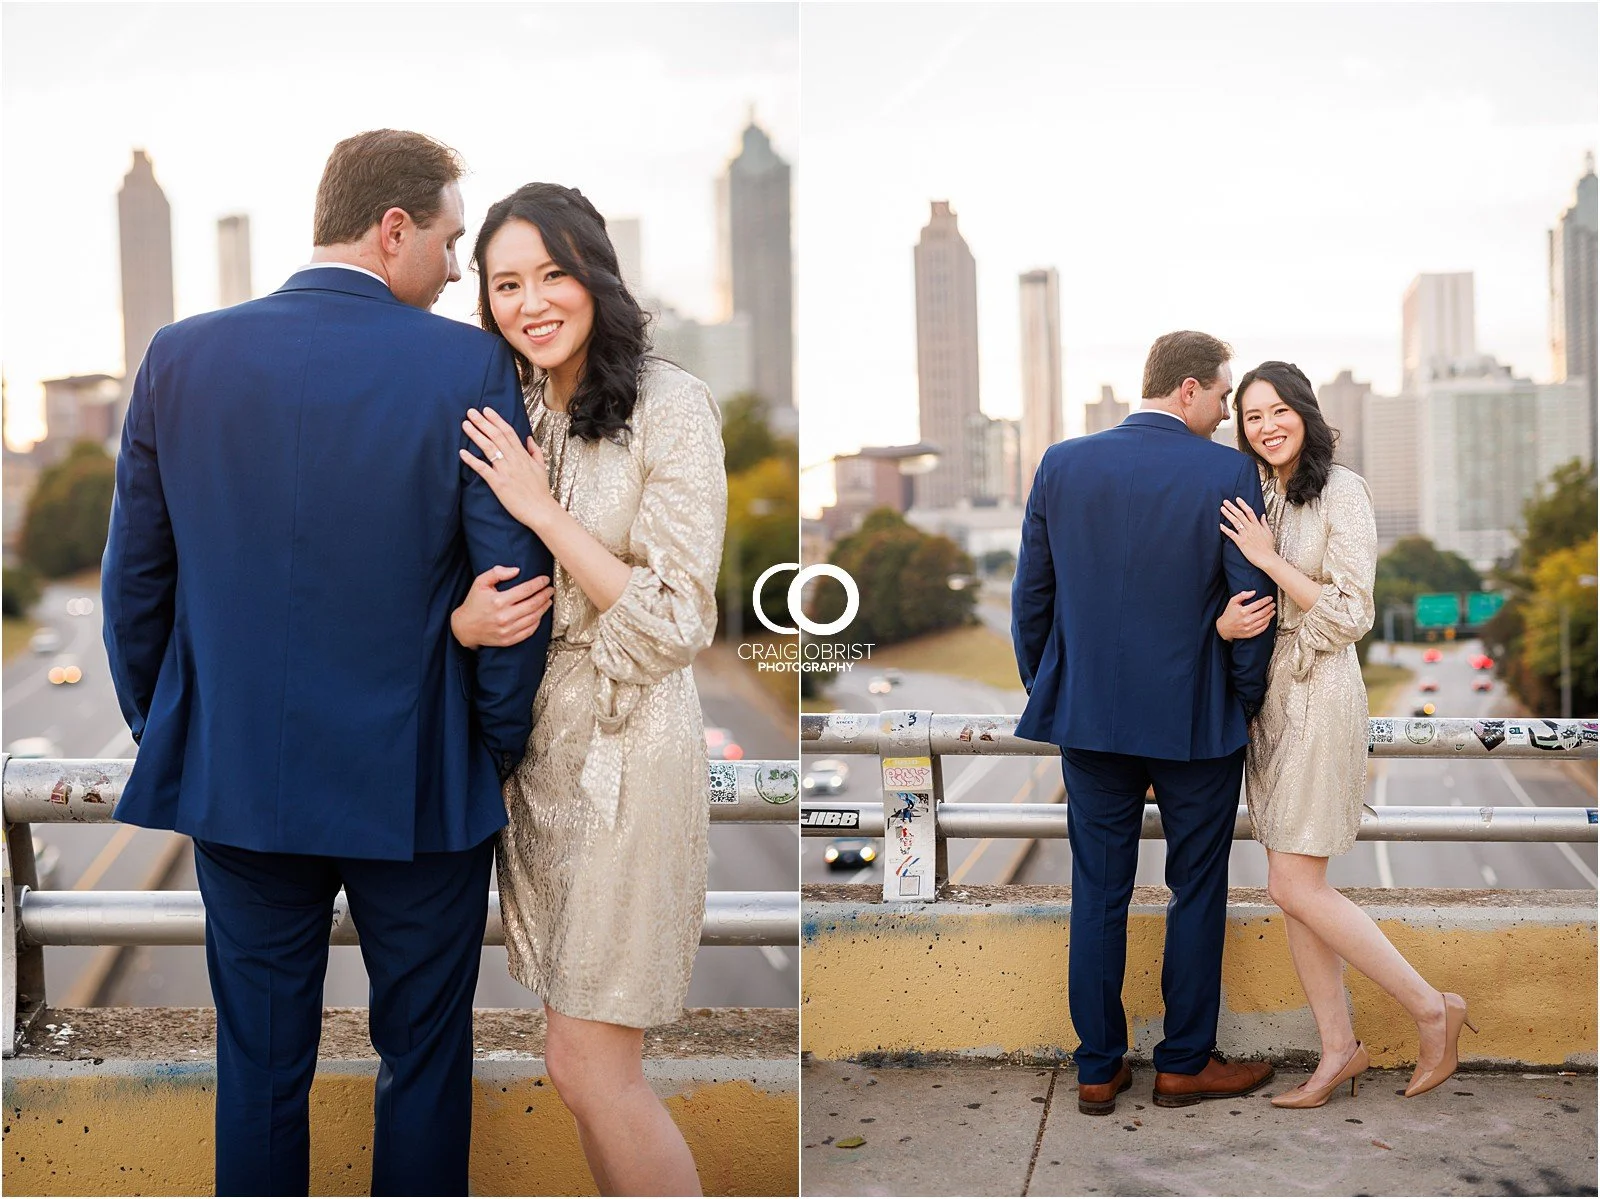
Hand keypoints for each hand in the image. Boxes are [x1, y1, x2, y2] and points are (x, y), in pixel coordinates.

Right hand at [451, 564, 552, 649]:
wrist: (465, 627)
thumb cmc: (474, 603)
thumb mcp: (480, 583)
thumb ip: (497, 573)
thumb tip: (516, 570)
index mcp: (498, 601)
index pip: (526, 590)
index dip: (538, 584)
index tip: (545, 579)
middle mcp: (504, 616)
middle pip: (533, 604)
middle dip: (545, 595)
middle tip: (550, 590)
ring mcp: (507, 630)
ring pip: (533, 618)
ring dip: (544, 608)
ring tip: (548, 600)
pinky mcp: (509, 640)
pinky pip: (529, 631)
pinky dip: (537, 622)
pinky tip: (540, 615)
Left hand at [460, 407, 556, 530]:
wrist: (541, 510)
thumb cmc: (540, 491)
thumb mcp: (541, 467)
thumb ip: (534, 451)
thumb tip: (528, 438)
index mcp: (523, 455)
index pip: (508, 432)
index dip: (496, 420)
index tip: (486, 410)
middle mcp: (514, 460)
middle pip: (496, 436)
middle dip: (483, 422)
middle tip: (471, 412)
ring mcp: (506, 471)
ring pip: (489, 448)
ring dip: (476, 435)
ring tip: (465, 425)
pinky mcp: (498, 483)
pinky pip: (483, 469)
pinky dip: (472, 460)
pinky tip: (462, 452)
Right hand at [1216, 589, 1274, 641]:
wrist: (1224, 628)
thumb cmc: (1229, 614)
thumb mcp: (1232, 602)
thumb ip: (1242, 595)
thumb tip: (1253, 592)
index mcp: (1243, 611)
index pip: (1258, 604)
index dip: (1266, 600)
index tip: (1270, 598)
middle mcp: (1247, 620)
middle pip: (1263, 612)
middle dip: (1270, 607)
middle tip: (1273, 604)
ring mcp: (1249, 628)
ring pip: (1264, 620)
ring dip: (1270, 615)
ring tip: (1273, 611)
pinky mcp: (1250, 634)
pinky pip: (1262, 629)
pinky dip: (1267, 624)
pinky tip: (1268, 620)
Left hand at [1220, 497, 1277, 569]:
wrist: (1267, 558)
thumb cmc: (1268, 547)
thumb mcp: (1269, 533)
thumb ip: (1264, 523)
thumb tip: (1262, 515)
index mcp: (1257, 526)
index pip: (1249, 511)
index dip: (1243, 504)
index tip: (1237, 499)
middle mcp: (1251, 528)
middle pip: (1240, 514)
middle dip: (1232, 507)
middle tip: (1225, 501)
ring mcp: (1245, 535)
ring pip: (1235, 522)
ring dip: (1228, 514)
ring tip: (1222, 509)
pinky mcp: (1241, 542)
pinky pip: (1232, 534)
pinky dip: (1225, 529)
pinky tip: (1220, 525)